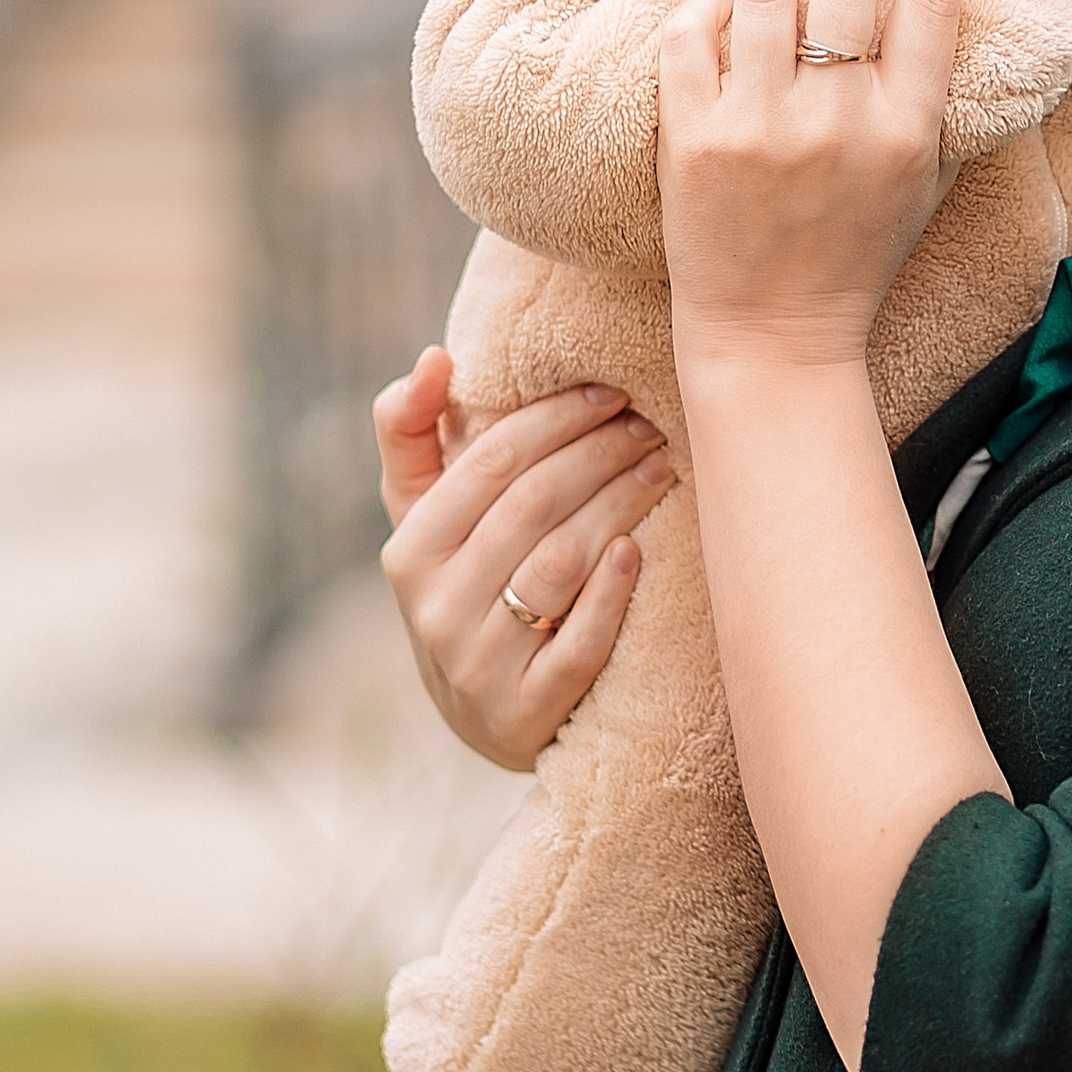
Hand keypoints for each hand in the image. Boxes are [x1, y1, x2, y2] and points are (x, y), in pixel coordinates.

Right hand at [373, 348, 676, 771]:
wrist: (484, 714)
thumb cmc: (465, 585)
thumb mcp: (424, 518)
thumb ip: (413, 433)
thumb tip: (434, 357)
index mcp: (410, 549)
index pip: (488, 462)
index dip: (554, 418)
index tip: (610, 392)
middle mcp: (436, 607)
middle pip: (531, 505)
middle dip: (598, 454)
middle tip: (649, 427)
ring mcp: (480, 664)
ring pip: (559, 564)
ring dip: (617, 505)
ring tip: (661, 469)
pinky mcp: (527, 712)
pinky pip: (578, 644)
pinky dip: (610, 593)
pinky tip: (637, 550)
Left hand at [658, 0, 961, 376]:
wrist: (775, 335)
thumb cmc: (856, 253)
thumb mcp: (924, 180)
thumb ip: (934, 94)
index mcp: (907, 129)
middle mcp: (839, 122)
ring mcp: (761, 128)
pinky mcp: (694, 137)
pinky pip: (692, 28)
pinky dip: (706, 7)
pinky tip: (719, 17)